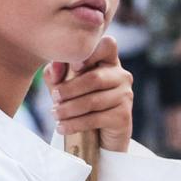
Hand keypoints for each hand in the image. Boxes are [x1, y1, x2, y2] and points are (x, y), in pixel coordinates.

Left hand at [50, 37, 134, 152]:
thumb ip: (56, 72)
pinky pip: (96, 119)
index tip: (74, 67)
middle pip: (95, 78)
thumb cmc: (78, 101)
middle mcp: (121, 75)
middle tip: (54, 97)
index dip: (91, 53)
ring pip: (94, 101)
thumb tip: (55, 68)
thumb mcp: (64, 84)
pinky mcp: (123, 116)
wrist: (97, 136)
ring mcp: (125, 96)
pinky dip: (75, 124)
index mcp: (109, 61)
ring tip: (55, 114)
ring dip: (69, 109)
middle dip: (70, 89)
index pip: (108, 44)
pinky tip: (62, 127)